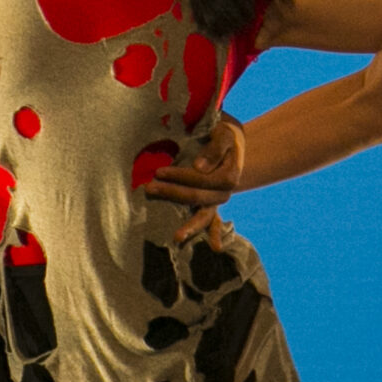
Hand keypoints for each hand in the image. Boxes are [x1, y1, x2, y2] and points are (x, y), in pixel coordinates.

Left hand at [147, 116, 243, 247]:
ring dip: (190, 227)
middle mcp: (225, 192)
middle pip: (197, 197)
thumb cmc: (222, 133)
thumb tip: (199, 167)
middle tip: (149, 188)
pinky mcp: (210, 204)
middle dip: (172, 194)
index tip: (159, 172)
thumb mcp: (223, 133)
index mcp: (229, 175)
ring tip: (177, 238)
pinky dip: (215, 234)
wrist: (231, 141)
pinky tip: (216, 248)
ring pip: (204, 216)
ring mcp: (217, 201)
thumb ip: (214, 149)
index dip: (180, 177)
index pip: (201, 179)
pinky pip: (212, 222)